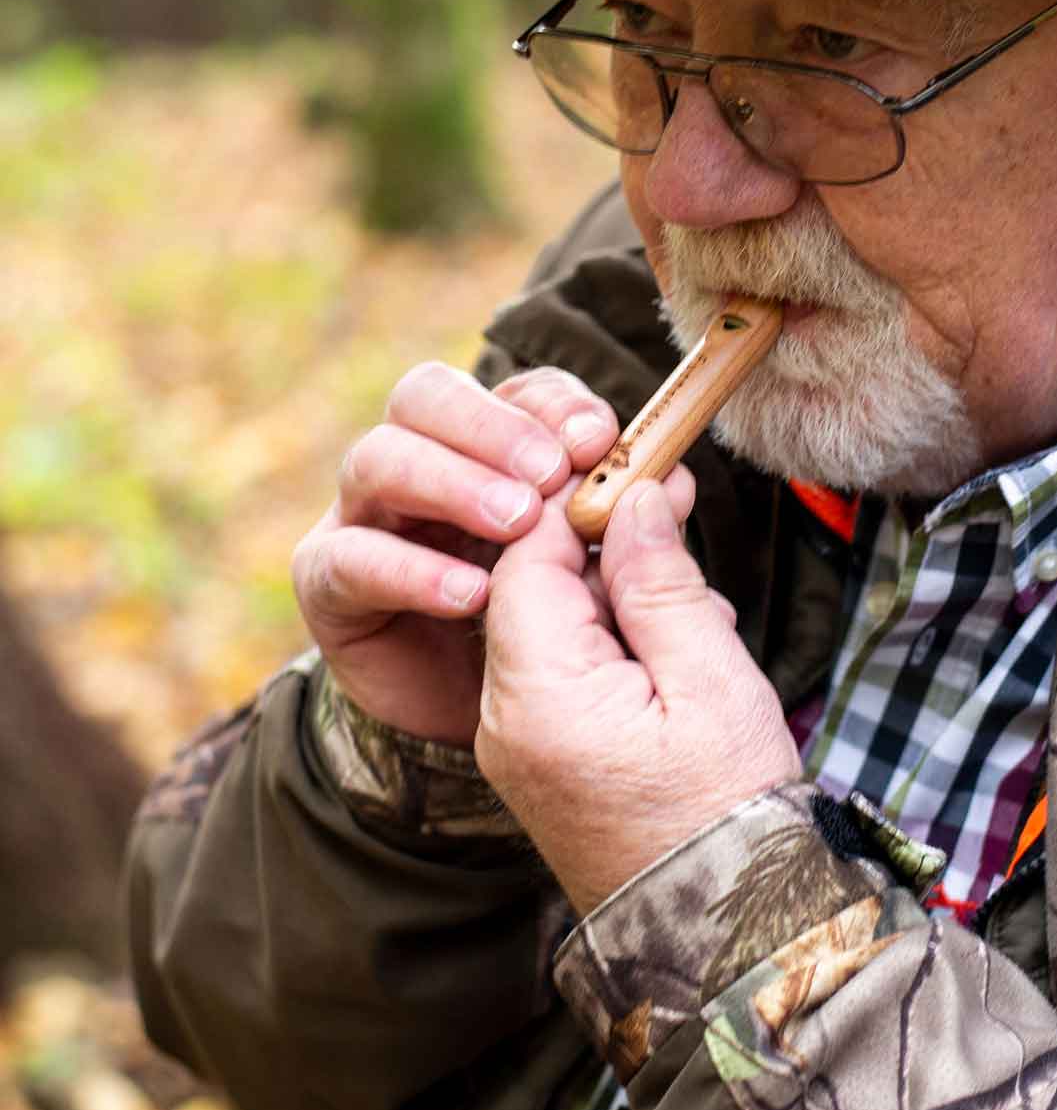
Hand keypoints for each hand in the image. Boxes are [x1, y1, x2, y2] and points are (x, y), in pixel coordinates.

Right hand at [290, 361, 620, 744]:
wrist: (483, 718)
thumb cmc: (550, 626)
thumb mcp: (595, 570)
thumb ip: (622, 524)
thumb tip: (673, 484)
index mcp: (489, 443)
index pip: (513, 391)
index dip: (554, 405)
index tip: (600, 441)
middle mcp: (419, 460)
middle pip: (426, 396)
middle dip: (492, 427)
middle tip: (551, 475)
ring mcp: (364, 514)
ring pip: (378, 459)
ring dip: (453, 482)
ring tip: (517, 524)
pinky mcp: (329, 581)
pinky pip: (349, 557)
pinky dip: (410, 569)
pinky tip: (471, 595)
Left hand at [477, 476, 802, 915]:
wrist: (729, 934)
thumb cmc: (729, 805)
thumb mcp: (707, 677)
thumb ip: (660, 580)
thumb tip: (632, 497)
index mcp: (537, 695)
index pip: (526, 559)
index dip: (580, 504)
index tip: (643, 472)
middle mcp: (504, 719)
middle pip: (532, 589)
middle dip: (606, 547)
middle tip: (679, 512)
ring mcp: (519, 746)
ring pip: (554, 627)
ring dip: (620, 599)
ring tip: (701, 613)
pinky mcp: (544, 762)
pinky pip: (566, 674)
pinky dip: (617, 646)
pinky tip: (682, 653)